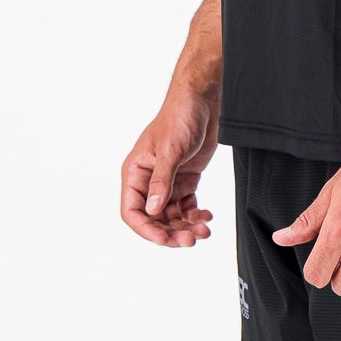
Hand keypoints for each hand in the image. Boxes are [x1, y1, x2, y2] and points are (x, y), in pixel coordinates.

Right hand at [120, 87, 219, 247]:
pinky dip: (196, 215)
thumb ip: (161, 181)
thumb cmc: (180, 116)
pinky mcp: (185, 179)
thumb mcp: (169, 150)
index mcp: (136, 172)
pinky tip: (207, 216)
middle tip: (190, 240)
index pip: (132, 211)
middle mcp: (149, 180)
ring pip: (172, 216)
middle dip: (171, 232)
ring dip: (186, 227)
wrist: (202, 100)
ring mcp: (168, 181)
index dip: (146, 229)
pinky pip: (187, 206)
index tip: (165, 239)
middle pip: (154, 219)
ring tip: (204, 230)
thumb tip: (151, 210)